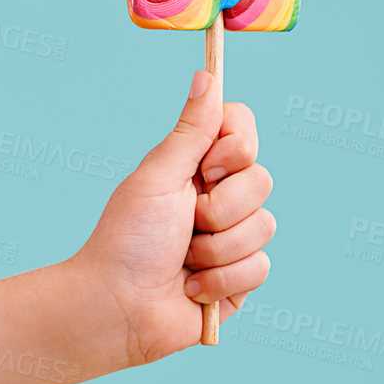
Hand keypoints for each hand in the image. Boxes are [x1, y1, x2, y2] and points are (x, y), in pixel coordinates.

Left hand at [70, 71, 274, 365]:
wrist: (117, 308)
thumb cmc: (126, 239)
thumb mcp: (159, 176)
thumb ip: (191, 130)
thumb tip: (207, 75)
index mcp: (198, 166)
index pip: (244, 129)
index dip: (234, 148)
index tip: (206, 167)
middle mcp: (220, 197)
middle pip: (261, 180)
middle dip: (220, 208)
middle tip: (186, 223)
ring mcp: (233, 237)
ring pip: (265, 226)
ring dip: (216, 249)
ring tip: (183, 261)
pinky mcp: (241, 278)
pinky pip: (261, 267)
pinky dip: (221, 280)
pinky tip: (193, 288)